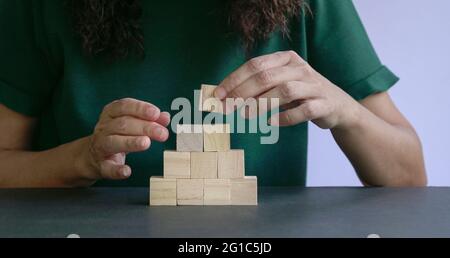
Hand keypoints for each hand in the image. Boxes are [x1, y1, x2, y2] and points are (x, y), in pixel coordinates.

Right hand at [85, 98, 169, 180]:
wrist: (92, 156)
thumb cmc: (117, 135)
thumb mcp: (131, 123)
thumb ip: (149, 119)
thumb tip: (165, 117)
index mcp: (111, 114)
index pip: (124, 106)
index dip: (140, 109)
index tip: (155, 113)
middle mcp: (104, 128)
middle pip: (123, 125)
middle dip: (145, 127)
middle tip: (163, 133)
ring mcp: (100, 146)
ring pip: (113, 142)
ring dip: (130, 142)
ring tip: (146, 143)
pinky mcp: (101, 165)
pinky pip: (107, 167)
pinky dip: (117, 170)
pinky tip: (127, 171)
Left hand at [215, 51, 360, 128]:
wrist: (338, 106)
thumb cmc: (301, 94)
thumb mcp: (280, 84)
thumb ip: (258, 87)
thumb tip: (225, 97)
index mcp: (287, 59)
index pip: (255, 65)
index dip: (234, 79)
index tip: (218, 95)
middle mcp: (301, 69)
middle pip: (267, 77)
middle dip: (243, 92)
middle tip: (228, 107)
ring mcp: (314, 86)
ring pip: (285, 91)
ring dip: (262, 104)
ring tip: (246, 115)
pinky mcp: (324, 104)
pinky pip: (303, 111)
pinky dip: (285, 118)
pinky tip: (271, 123)